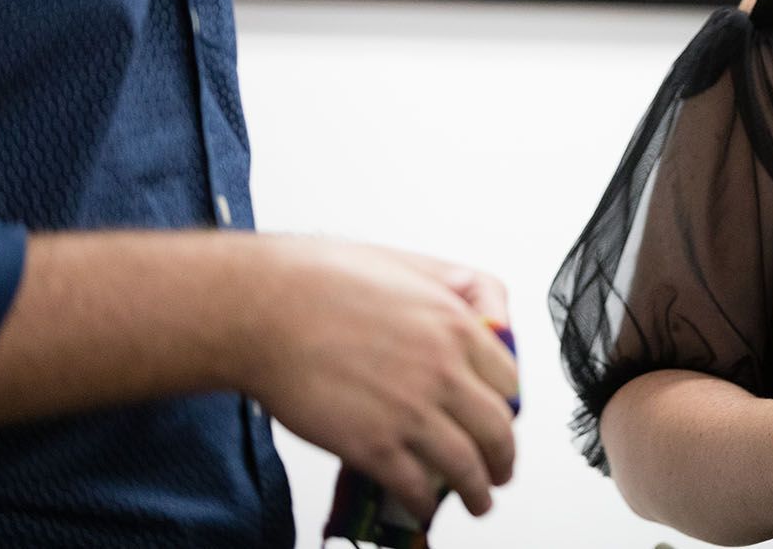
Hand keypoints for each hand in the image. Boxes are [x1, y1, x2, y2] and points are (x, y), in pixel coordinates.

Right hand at [237, 236, 519, 522]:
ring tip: (478, 501)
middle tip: (501, 469)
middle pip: (498, 429)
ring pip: (467, 466)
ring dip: (478, 492)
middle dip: (504, 458)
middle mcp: (444, 370)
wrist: (263, 309)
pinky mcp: (372, 445)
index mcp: (456, 325)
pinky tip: (424, 506)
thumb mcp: (410, 266)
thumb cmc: (323, 280)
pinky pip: (415, 486)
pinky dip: (425, 503)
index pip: (508, 380)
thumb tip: (482, 317)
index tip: (501, 416)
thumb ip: (453, 291)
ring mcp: (410, 411)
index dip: (507, 405)